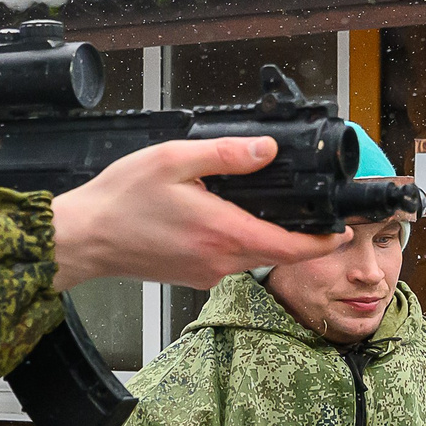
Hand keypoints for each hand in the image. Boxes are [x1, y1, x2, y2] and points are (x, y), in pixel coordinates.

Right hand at [50, 137, 346, 291]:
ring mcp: (204, 272)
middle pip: (276, 254)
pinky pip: (227, 259)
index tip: (342, 232)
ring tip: (265, 208)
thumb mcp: (174, 159)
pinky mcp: (191, 275)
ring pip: (251, 256)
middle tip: (314, 214)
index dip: (323, 243)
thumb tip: (264, 150)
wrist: (84, 238)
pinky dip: (237, 241)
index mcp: (222, 232)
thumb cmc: (120, 202)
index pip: (291, 248)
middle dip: (300, 237)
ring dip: (266, 237)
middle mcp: (218, 260)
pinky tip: (221, 217)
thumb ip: (225, 154)